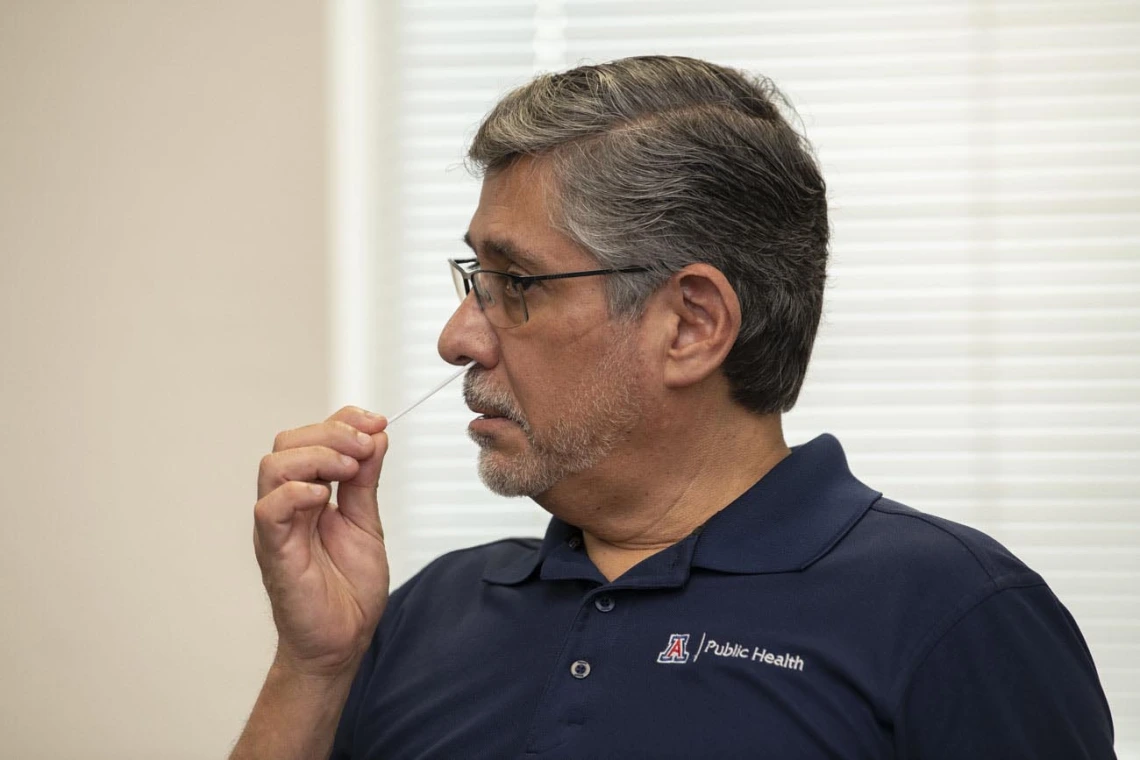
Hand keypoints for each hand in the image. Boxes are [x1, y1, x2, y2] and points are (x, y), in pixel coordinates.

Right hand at [253, 406, 389, 677]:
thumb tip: (376, 436)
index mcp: (310, 493)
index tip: (378, 422)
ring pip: (273, 467)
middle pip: (289, 443)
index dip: (342, 421)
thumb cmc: (348, 589)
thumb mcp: (367, 522)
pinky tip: (325, 499)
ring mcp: (278, 526)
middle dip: (332, 433)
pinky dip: (296, 493)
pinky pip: (269, 510)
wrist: (342, 640)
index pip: (312, 437)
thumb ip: (366, 481)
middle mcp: (289, 504)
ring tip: (349, 469)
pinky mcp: (274, 551)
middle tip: (366, 446)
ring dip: (317, 457)